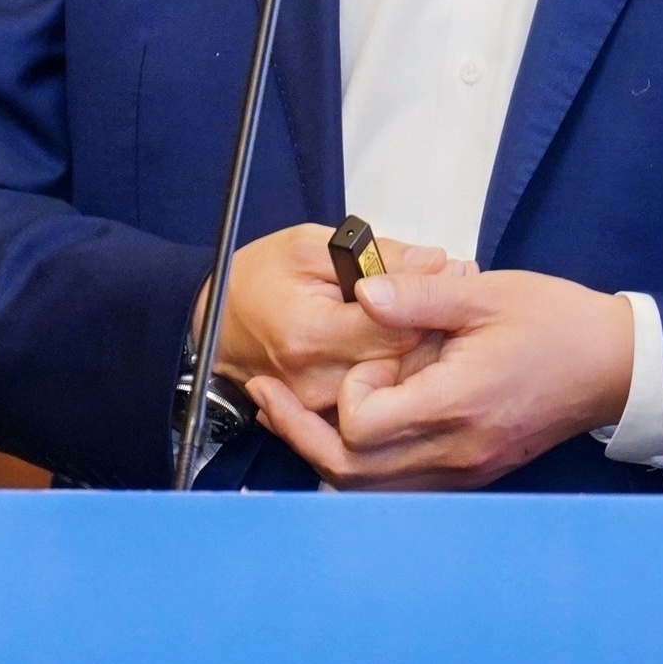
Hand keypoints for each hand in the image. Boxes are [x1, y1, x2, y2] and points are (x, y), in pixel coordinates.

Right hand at [201, 223, 458, 413]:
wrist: (213, 324)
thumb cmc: (257, 279)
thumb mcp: (310, 246)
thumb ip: (374, 254)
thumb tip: (435, 262)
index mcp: (312, 334)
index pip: (398, 328)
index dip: (431, 301)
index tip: (448, 276)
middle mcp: (318, 381)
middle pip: (404, 363)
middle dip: (432, 327)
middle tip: (450, 292)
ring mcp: (320, 406)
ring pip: (395, 385)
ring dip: (419, 352)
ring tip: (426, 316)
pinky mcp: (323, 417)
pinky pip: (376, 399)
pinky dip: (395, 373)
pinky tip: (400, 345)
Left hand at [245, 267, 634, 490]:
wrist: (612, 366)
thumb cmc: (554, 324)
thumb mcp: (485, 294)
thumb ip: (419, 297)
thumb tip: (362, 293)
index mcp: (457, 404)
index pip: (365, 426)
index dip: (351, 388)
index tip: (371, 353)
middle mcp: (455, 451)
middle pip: (349, 472)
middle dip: (300, 432)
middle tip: (268, 396)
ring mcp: (462, 470)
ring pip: (368, 490)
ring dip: (324, 453)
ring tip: (292, 414)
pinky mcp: (469, 472)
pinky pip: (397, 487)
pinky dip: (362, 465)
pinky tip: (350, 428)